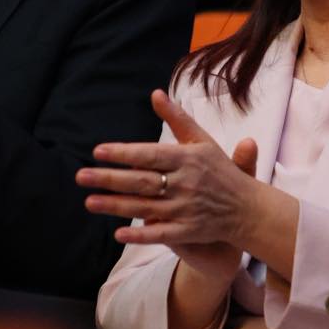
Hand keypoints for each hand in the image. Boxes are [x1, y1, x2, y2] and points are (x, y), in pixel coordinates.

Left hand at [79, 90, 260, 284]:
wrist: (247, 207)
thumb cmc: (220, 170)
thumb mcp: (202, 140)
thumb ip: (177, 119)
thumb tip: (155, 94)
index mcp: (188, 158)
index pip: (150, 155)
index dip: (124, 153)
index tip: (98, 151)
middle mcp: (186, 183)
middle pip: (142, 181)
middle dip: (110, 179)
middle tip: (81, 176)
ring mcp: (187, 208)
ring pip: (145, 207)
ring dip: (115, 205)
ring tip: (89, 201)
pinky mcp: (189, 230)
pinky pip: (161, 234)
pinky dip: (141, 234)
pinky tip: (119, 233)